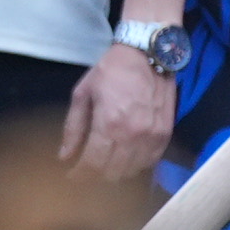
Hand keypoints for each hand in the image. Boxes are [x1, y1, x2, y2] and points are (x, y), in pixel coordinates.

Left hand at [59, 42, 177, 179]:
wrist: (149, 53)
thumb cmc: (111, 70)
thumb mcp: (83, 94)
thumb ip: (73, 127)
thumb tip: (64, 156)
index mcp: (108, 124)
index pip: (92, 165)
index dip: (79, 176)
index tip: (71, 176)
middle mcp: (132, 135)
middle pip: (112, 173)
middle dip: (95, 176)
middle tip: (86, 170)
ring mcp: (152, 136)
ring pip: (132, 171)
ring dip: (116, 173)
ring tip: (105, 165)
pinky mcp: (165, 134)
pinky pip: (150, 162)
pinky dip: (136, 165)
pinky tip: (126, 158)